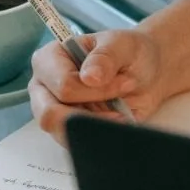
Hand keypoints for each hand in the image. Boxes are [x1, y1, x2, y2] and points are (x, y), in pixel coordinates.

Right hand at [29, 26, 165, 144]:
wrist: (146, 69)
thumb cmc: (127, 52)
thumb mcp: (122, 45)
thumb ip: (105, 57)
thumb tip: (90, 77)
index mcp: (49, 59)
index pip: (64, 86)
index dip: (97, 90)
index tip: (126, 83)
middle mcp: (44, 88)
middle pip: (51, 114)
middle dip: (91, 114)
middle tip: (120, 106)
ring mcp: (54, 111)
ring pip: (63, 134)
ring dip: (97, 126)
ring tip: (121, 113)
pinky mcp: (67, 130)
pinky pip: (75, 144)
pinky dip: (98, 137)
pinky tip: (117, 124)